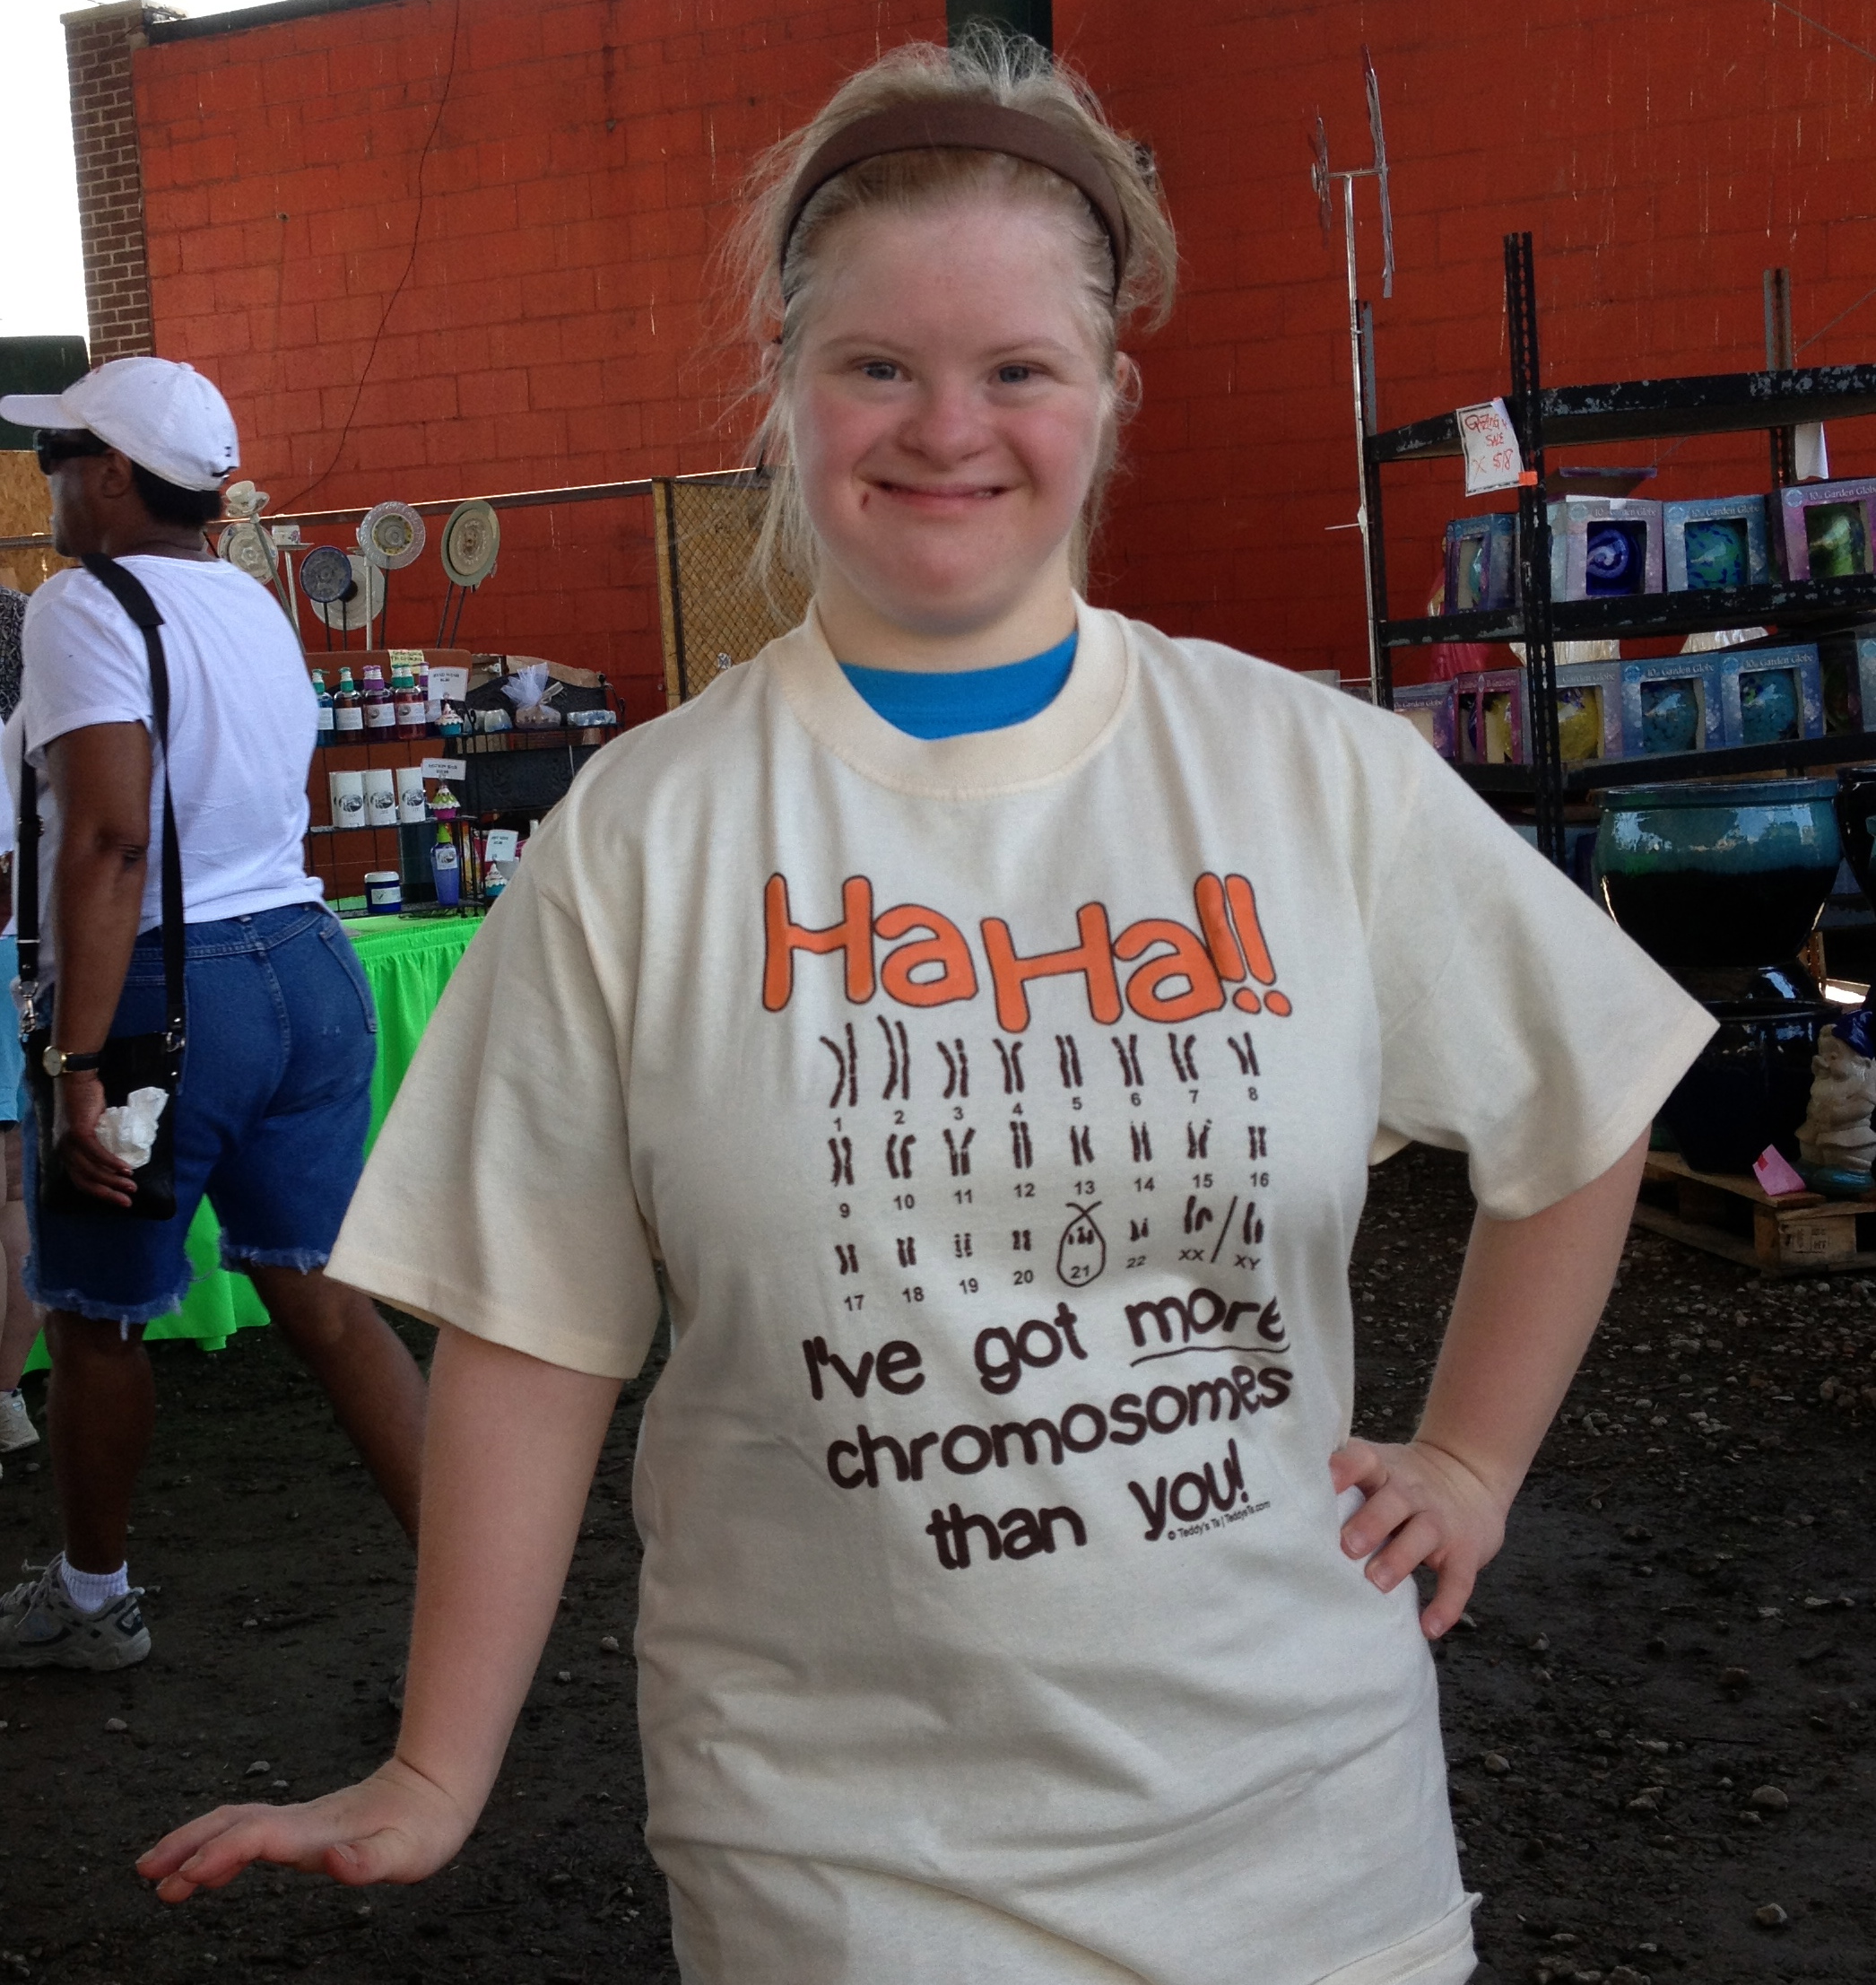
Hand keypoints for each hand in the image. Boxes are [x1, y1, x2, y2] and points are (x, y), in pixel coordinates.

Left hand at [52, 1070, 135, 1207]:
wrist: (79, 1082)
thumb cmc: (88, 1104)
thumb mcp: (92, 1130)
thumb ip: (98, 1144)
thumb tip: (116, 1157)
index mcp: (66, 1153)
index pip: (81, 1181)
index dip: (100, 1192)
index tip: (119, 1199)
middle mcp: (64, 1152)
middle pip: (85, 1181)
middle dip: (108, 1194)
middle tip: (127, 1202)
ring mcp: (70, 1144)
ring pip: (91, 1170)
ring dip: (113, 1180)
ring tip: (131, 1186)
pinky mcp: (79, 1133)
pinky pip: (96, 1154)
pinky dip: (112, 1163)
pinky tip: (125, 1169)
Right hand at [136, 1756, 474, 1901]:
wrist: (436, 1790)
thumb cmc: (424, 1829)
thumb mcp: (407, 1853)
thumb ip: (369, 1861)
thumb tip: (334, 1861)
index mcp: (317, 1831)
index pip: (258, 1836)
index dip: (222, 1853)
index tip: (187, 1877)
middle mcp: (301, 1823)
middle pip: (232, 1823)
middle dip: (187, 1845)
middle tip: (146, 1874)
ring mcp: (299, 1822)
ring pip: (234, 1824)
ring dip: (193, 1844)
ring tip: (155, 1876)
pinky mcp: (302, 1827)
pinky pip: (247, 1832)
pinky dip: (216, 1845)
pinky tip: (203, 1868)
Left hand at [1329, 1437, 1510, 1639]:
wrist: (1471, 1477)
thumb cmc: (1402, 1482)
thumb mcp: (1378, 1469)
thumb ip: (1341, 1480)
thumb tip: (1280, 1500)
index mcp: (1383, 1469)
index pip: (1363, 1459)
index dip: (1345, 1468)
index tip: (1325, 1482)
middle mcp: (1412, 1491)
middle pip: (1393, 1500)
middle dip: (1370, 1522)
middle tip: (1346, 1547)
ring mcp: (1440, 1520)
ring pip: (1423, 1534)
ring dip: (1400, 1558)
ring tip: (1376, 1582)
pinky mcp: (1464, 1552)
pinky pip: (1458, 1579)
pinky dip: (1446, 1605)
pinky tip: (1428, 1627)